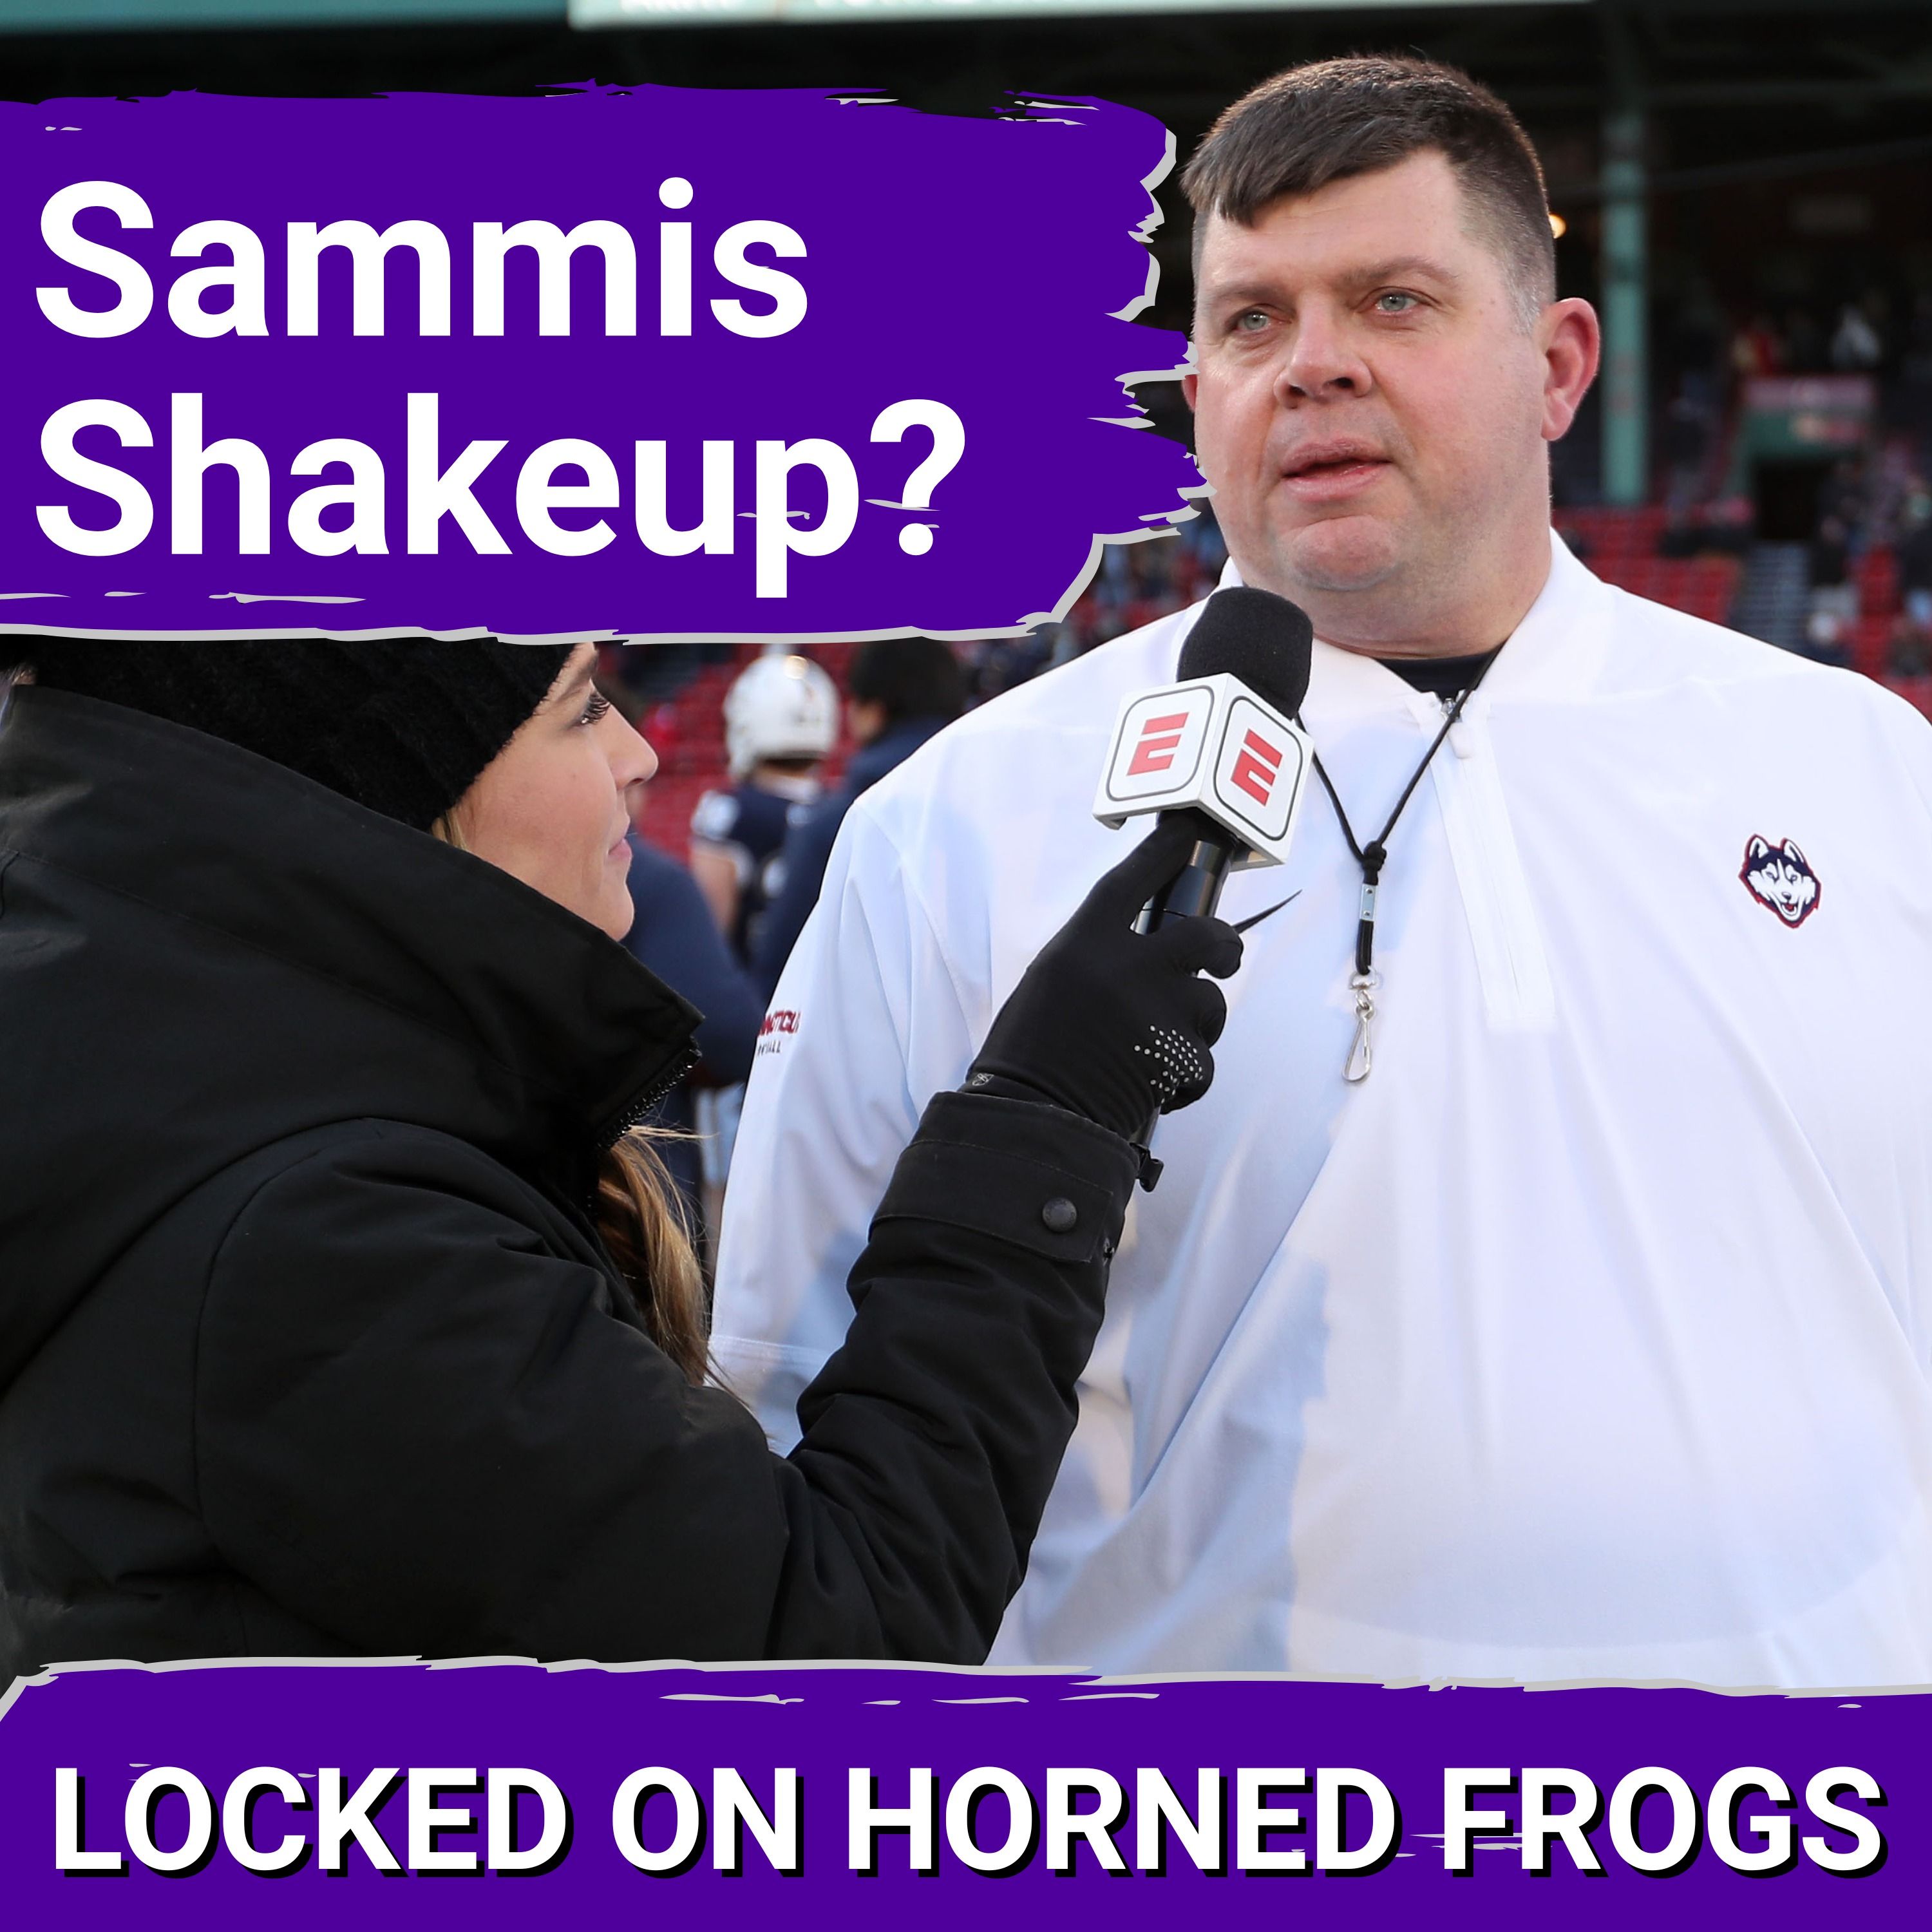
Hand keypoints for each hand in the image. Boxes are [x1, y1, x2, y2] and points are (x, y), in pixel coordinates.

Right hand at [965, 817, 1243, 1141]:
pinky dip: (1187, 1079)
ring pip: (1210, 1003)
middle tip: (1225, 958)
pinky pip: (1204, 1061)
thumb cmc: (1028, 1059)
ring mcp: (1156, 1009)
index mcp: (1082, 946)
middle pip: (1203, 936)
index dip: (1160, 858)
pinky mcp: (1178, 1056)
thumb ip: (1096, 965)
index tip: (1183, 835)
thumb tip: (1143, 957)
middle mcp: (1124, 967)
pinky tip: (1156, 1092)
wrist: (1031, 1120)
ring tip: (1160, 1056)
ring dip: (1197, 1027)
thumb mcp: (1049, 988)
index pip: (1128, 885)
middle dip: (1224, 946)